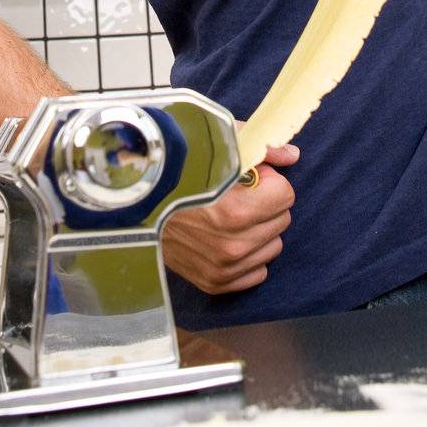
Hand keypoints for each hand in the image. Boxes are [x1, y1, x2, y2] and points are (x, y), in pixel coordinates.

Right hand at [160, 129, 299, 294]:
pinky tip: (225, 237)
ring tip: (226, 213)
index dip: (268, 180)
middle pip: (281, 221)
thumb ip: (262, 148)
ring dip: (258, 230)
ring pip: (271, 247)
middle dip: (265, 204)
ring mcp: (222, 268)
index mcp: (236, 210)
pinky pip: (256, 273)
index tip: (247, 175)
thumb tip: (292, 156)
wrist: (134, 199)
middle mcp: (232, 246)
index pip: (285, 196)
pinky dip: (248, 256)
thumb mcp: (218, 143)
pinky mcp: (214, 283)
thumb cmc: (176, 166)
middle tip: (235, 193)